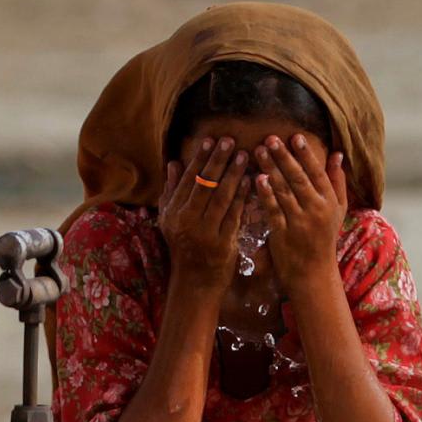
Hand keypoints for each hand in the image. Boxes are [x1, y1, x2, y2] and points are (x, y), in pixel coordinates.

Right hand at [158, 135, 250, 288]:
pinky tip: (251, 181)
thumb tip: (173, 164)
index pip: (188, 180)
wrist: (194, 281)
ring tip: (244, 155)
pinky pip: (234, 215)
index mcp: (173, 212)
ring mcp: (205, 233)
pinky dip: (243, 197)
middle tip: (230, 141)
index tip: (211, 140)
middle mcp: (186, 221)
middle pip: (205, 185)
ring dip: (234, 174)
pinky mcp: (222, 243)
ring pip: (221, 197)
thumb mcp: (170, 220)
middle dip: (218, 161)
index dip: (200, 159)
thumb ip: (172, 191)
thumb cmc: (183, 246)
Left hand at [252, 134, 348, 292]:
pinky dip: (266, 194)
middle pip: (298, 178)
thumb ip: (337, 181)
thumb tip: (337, 154)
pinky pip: (273, 210)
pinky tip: (258, 179)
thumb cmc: (324, 238)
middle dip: (284, 157)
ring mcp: (298, 222)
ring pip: (284, 191)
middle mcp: (315, 209)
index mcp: (328, 201)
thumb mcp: (338, 210)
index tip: (295, 136)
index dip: (306, 154)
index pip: (317, 173)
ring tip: (259, 151)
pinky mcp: (282, 233)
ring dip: (271, 169)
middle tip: (270, 138)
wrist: (312, 272)